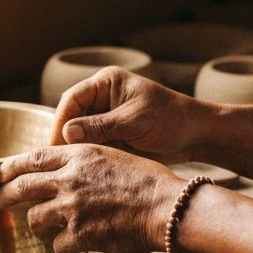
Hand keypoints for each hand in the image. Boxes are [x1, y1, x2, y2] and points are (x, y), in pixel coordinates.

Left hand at [0, 143, 181, 252]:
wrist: (167, 206)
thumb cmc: (149, 181)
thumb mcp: (113, 156)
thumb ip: (84, 162)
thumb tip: (62, 171)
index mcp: (79, 156)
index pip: (34, 158)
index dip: (11, 166)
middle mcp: (69, 179)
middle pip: (23, 187)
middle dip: (4, 196)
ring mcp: (72, 208)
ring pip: (35, 219)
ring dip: (39, 225)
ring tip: (48, 229)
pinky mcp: (79, 234)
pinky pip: (57, 245)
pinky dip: (64, 246)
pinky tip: (75, 245)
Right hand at [50, 66, 207, 162]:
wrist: (196, 136)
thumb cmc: (171, 120)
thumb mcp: (134, 121)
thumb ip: (100, 126)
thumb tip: (66, 133)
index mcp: (106, 83)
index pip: (72, 99)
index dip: (60, 121)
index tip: (55, 144)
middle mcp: (102, 97)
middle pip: (70, 116)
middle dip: (63, 137)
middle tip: (56, 160)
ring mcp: (105, 117)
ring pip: (77, 133)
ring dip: (72, 148)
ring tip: (64, 168)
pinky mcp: (110, 135)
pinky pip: (90, 145)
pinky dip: (84, 156)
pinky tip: (78, 170)